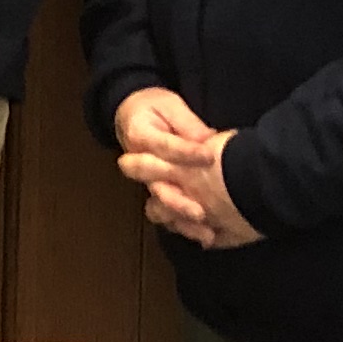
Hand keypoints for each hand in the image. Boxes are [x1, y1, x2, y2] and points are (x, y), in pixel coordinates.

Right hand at [116, 99, 259, 249]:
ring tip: (206, 233)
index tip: (210, 156)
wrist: (132, 115)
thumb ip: (188, 124)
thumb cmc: (153, 108)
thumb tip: (208, 140)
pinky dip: (185, 228)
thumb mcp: (169, 105)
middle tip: (201, 210)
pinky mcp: (157, 194)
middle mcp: (139, 164)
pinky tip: (208, 236)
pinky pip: (167, 216)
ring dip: (182, 221)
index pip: (164, 147)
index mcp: (139, 136)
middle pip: (156, 187)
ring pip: (159, 209)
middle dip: (178, 201)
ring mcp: (148, 183)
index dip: (187, 153)